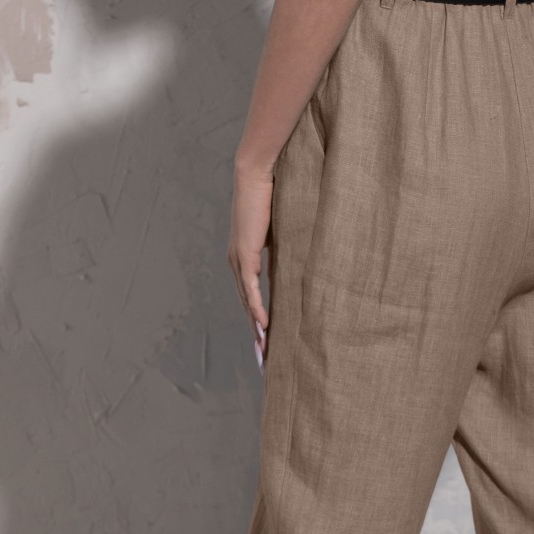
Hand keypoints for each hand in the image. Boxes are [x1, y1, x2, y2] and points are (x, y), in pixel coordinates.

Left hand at [229, 157, 273, 365]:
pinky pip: (250, 288)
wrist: (255, 177)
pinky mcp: (244, 255)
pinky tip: (264, 325)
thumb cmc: (268, 198)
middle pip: (246, 305)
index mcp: (242, 258)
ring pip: (247, 301)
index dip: (257, 319)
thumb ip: (281, 250)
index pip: (249, 296)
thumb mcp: (277, 232)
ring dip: (256, 326)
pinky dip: (257, 307)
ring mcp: (237, 260)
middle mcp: (235, 262)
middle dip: (256, 332)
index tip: (266, 339)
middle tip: (265, 356)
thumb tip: (298, 262)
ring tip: (265, 348)